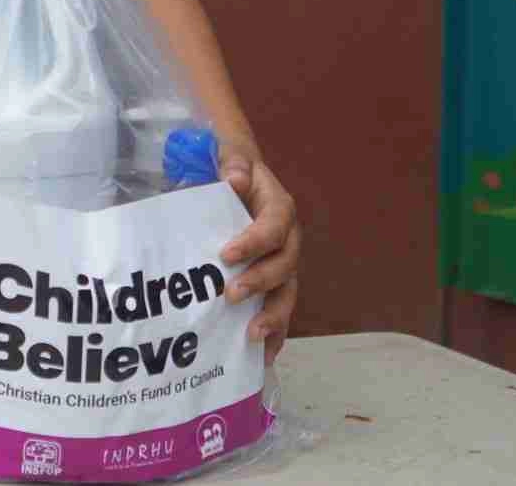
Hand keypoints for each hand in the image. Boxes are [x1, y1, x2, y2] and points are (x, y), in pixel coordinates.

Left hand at [218, 151, 299, 365]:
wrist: (238, 180)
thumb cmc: (231, 171)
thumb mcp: (230, 156)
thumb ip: (232, 162)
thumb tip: (235, 177)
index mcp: (278, 208)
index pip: (274, 226)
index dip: (255, 242)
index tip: (227, 254)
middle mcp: (288, 240)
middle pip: (285, 265)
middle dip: (260, 283)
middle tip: (230, 295)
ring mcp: (283, 264)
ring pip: (287, 293)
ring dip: (273, 316)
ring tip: (253, 336)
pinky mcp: (274, 284)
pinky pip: (280, 311)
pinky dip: (275, 335)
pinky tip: (262, 358)